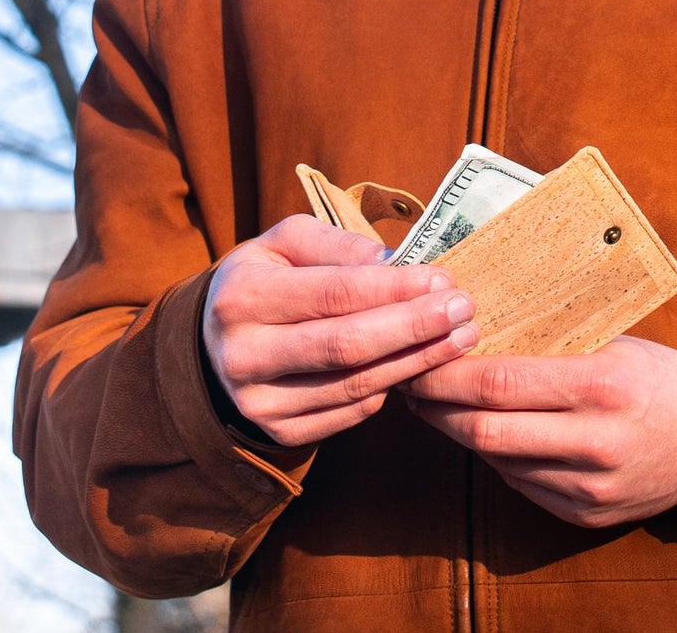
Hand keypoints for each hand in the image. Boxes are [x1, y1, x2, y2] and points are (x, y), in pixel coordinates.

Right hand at [202, 215, 479, 446]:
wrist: (212, 346)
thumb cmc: (264, 279)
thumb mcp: (286, 243)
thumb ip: (337, 245)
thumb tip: (393, 262)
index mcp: (243, 297)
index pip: (333, 294)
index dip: (394, 289)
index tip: (443, 278)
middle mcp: (244, 356)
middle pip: (347, 346)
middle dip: (416, 327)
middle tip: (465, 310)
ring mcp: (260, 403)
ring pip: (356, 385)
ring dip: (418, 360)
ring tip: (461, 336)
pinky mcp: (280, 433)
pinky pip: (351, 412)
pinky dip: (392, 386)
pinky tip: (424, 364)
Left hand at [401, 336, 676, 527]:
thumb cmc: (657, 375)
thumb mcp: (612, 343)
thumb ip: (550, 346)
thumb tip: (474, 333)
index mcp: (600, 386)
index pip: (500, 383)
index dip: (448, 374)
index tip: (419, 356)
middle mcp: (594, 442)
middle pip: (486, 430)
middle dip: (436, 407)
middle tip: (411, 381)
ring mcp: (589, 488)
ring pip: (497, 460)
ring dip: (458, 432)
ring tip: (435, 403)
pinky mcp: (585, 516)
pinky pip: (520, 483)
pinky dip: (495, 455)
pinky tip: (483, 431)